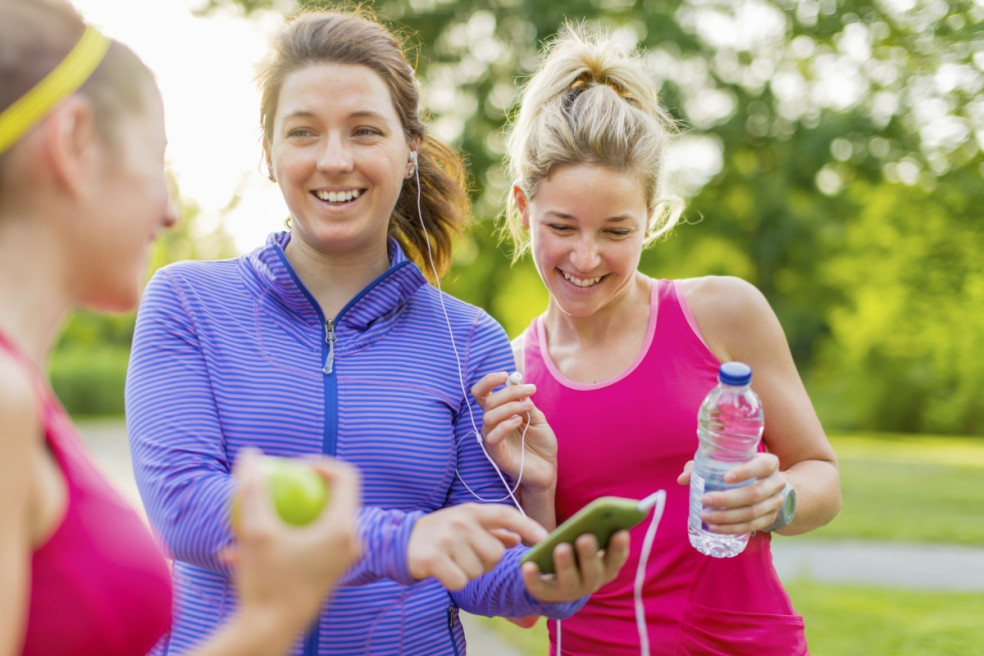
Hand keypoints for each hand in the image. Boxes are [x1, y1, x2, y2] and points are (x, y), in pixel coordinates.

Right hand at [223, 448, 360, 634]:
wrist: (271, 633)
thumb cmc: (265, 583)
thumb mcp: (255, 532)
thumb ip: (253, 491)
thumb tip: (250, 454)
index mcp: (343, 528)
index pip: (345, 476)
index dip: (320, 462)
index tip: (291, 464)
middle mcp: (350, 542)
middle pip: (333, 496)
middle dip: (302, 486)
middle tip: (276, 482)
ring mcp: (341, 558)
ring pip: (316, 521)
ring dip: (286, 515)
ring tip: (253, 515)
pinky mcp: (328, 570)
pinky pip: (308, 541)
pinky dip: (283, 537)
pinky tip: (242, 545)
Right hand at [408, 503, 547, 590]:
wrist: (400, 540)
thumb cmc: (441, 533)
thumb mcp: (466, 524)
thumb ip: (493, 531)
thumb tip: (517, 540)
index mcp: (472, 511)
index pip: (506, 515)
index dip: (528, 526)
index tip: (545, 538)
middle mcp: (461, 522)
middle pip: (495, 554)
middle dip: (486, 563)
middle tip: (469, 558)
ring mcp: (446, 539)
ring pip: (477, 570)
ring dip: (468, 573)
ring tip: (453, 561)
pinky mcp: (433, 558)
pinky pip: (460, 581)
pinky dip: (455, 582)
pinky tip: (444, 571)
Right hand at [471, 372, 556, 493]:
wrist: (547, 469)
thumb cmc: (540, 444)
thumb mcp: (537, 418)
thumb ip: (526, 403)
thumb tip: (519, 385)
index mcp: (498, 413)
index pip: (482, 393)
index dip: (489, 381)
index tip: (507, 375)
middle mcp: (491, 424)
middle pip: (487, 401)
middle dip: (509, 391)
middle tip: (530, 390)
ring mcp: (492, 439)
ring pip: (489, 416)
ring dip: (510, 407)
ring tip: (528, 408)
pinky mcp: (496, 453)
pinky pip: (492, 436)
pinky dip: (505, 424)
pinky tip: (519, 422)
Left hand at [521, 530, 629, 602]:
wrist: (555, 580)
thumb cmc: (576, 553)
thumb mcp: (587, 541)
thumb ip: (595, 531)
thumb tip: (600, 514)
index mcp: (605, 568)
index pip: (616, 559)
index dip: (619, 547)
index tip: (620, 531)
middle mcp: (591, 582)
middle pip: (593, 572)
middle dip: (590, 555)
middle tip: (585, 537)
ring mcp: (570, 590)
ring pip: (569, 581)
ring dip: (566, 565)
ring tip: (561, 547)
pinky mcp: (548, 594)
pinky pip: (541, 588)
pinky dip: (534, 578)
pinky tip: (529, 566)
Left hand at [677, 452, 785, 534]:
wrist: (769, 486)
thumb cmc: (742, 469)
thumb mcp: (728, 462)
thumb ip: (704, 466)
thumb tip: (683, 479)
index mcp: (769, 463)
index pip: (762, 466)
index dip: (745, 472)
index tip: (725, 477)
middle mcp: (777, 483)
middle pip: (755, 494)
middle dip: (728, 499)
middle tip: (705, 500)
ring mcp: (775, 503)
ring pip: (752, 513)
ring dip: (726, 517)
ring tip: (705, 516)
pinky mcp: (770, 519)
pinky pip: (751, 527)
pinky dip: (731, 528)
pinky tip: (714, 527)